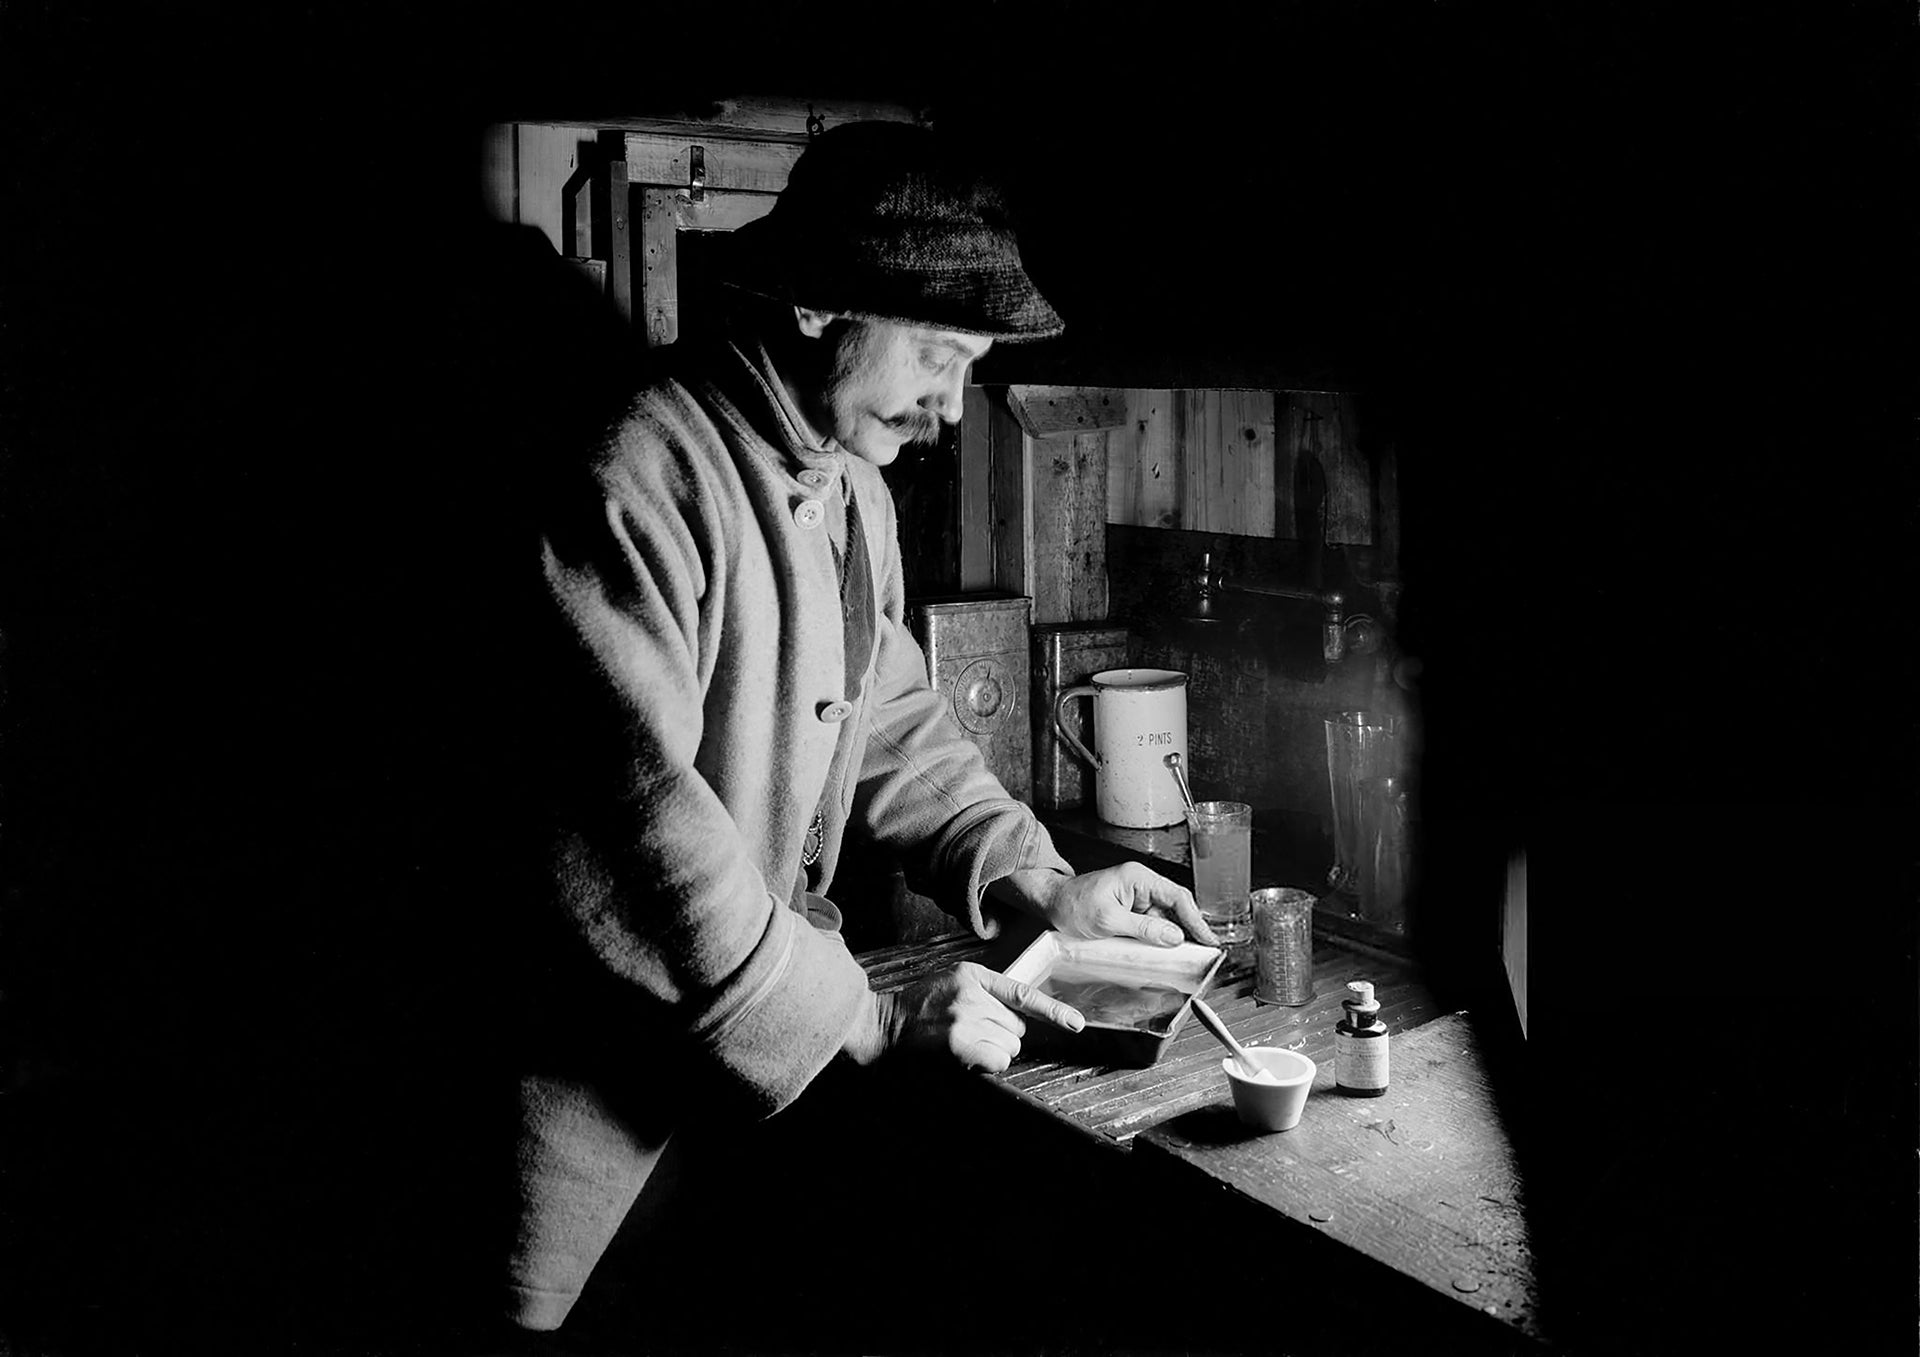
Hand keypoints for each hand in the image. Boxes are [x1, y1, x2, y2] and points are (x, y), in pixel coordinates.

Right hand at [878, 961, 1084, 1073]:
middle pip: (1017, 1027)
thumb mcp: (953, 982)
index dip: (1053, 1011)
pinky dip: (987, 1064)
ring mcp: (967, 1019)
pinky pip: (998, 1061)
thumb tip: (1020, 1017)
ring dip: (993, 1051)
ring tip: (964, 1043)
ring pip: (1010, 1046)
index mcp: (973, 975)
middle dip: (1001, 1035)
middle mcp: (973, 994)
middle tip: (970, 1032)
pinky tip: (965, 1056)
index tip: (1076, 1023)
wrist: (883, 1024)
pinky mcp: (960, 1044)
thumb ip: (986, 991)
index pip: (1023, 993)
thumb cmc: (919, 1007)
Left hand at [1033, 861, 1217, 947]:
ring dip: (1174, 937)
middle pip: (1175, 908)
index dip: (1196, 920)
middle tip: (1204, 952)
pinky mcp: (1130, 911)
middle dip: (1190, 930)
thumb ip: (1143, 928)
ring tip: (1188, 956)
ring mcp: (1136, 898)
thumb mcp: (1108, 920)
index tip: (1208, 940)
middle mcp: (1140, 885)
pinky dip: (1159, 938)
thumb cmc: (1072, 904)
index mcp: (1138, 878)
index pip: (1177, 897)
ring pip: (1165, 918)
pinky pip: (1152, 925)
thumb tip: (1173, 936)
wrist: (1050, 903)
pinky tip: (1165, 952)